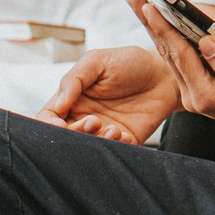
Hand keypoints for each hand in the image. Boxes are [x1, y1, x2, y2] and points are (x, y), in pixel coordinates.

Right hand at [36, 46, 178, 144]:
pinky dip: (117, 148)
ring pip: (88, 148)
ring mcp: (105, 130)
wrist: (166, 72)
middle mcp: (85, 117)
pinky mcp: (126, 140)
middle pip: (64, 138)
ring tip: (114, 129)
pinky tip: (126, 134)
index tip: (60, 125)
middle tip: (94, 121)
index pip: (48, 118)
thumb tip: (58, 104)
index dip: (49, 126)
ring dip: (98, 143)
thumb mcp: (98, 61)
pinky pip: (115, 153)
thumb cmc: (130, 62)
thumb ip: (74, 79)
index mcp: (73, 99)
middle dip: (75, 135)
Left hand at [128, 0, 214, 131]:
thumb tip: (207, 42)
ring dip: (154, 27)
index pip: (181, 57)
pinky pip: (179, 55)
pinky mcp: (197, 82)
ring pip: (170, 54)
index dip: (166, 30)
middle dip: (150, 23)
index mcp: (204, 97)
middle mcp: (192, 95)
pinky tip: (160, 19)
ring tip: (140, 2)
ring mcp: (192, 90)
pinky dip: (168, 35)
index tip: (150, 7)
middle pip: (168, 53)